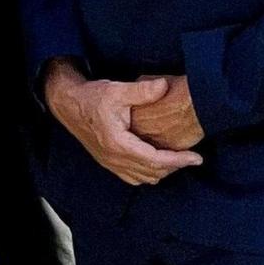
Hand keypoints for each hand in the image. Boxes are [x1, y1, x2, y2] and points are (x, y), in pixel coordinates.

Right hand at [43, 62, 200, 186]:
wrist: (67, 104)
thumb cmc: (91, 97)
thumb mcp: (117, 90)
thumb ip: (142, 90)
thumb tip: (164, 86)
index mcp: (118, 143)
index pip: (155, 160)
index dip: (178, 160)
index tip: (196, 157)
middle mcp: (113, 157)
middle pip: (151, 173)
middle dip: (174, 167)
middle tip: (191, 157)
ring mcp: (109, 162)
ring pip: (142, 178)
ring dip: (161, 172)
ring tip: (176, 160)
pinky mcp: (106, 161)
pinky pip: (131, 177)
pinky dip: (147, 174)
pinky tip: (155, 164)